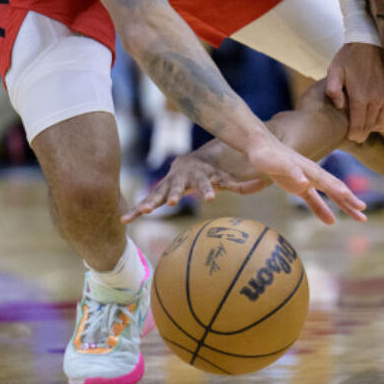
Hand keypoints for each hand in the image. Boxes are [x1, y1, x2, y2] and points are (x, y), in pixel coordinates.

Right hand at [122, 155, 267, 222]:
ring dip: (150, 203)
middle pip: (177, 187)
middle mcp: (180, 180)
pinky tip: (124, 221)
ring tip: (143, 213)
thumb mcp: (223, 177)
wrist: (188, 162)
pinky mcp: (156, 193)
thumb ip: (238, 184)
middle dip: (174, 194)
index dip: (208, 189)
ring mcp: (166, 186)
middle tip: (173, 203)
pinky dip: (134, 211)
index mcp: (199, 176)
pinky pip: (144, 203)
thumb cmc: (209, 173)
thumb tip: (260, 185)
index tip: (211, 197)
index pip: (205, 183)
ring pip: (157, 195)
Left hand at [246, 138, 367, 223]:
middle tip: (364, 215)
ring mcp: (308, 180)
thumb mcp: (276, 164)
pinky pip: (315, 200)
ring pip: (330, 195)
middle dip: (350, 202)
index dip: (344, 194)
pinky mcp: (299, 186)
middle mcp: (313, 175)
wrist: (260, 147)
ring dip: (344, 206)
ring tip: (359, 218)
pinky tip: (330, 221)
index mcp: (311, 170)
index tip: (358, 204)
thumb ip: (291, 171)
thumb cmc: (267, 155)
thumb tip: (305, 182)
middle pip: (336, 189)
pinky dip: (323, 210)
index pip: (331, 183)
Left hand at [326, 42, 383, 141]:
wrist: (368, 42)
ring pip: (383, 122)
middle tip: (357, 136)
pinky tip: (375, 116)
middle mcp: (377, 98)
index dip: (355, 134)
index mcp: (361, 96)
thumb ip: (333, 91)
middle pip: (370, 126)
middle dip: (363, 133)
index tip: (351, 137)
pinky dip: (383, 118)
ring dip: (374, 127)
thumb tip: (340, 107)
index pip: (359, 125)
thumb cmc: (348, 57)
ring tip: (365, 127)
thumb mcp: (334, 71)